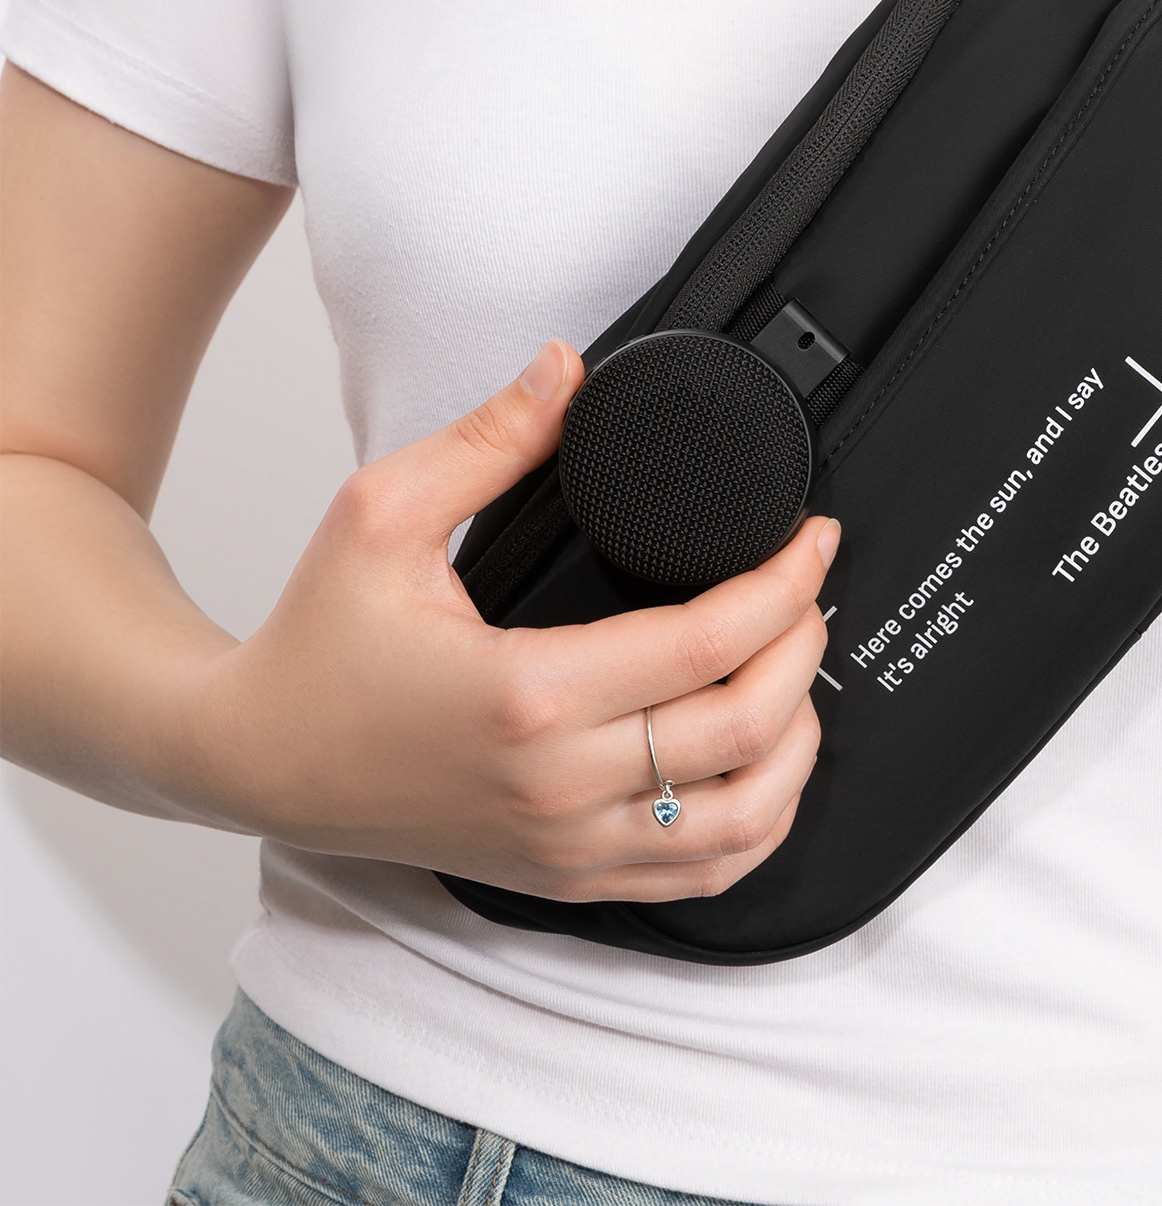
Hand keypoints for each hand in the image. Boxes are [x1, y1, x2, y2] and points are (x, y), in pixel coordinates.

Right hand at [189, 339, 836, 900]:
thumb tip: (566, 372)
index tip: (811, 539)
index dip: (783, 583)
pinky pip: (702, 877)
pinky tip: (770, 768)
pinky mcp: (566, 875)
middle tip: (811, 589)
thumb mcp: (381, 515)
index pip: (706, 643)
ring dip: (799, 743)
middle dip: (804, 646)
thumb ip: (488, 439)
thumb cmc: (316, 646)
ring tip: (798, 669)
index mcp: (526, 694)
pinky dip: (761, 825)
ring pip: (744, 819)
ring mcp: (568, 845)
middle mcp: (559, 785)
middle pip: (746, 728)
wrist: (261, 762)